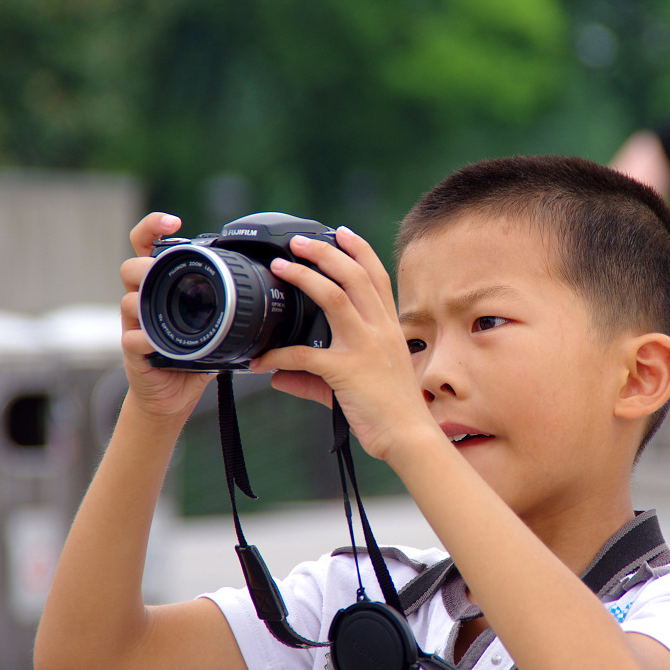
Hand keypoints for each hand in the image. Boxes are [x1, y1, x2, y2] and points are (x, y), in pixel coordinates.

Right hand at [119, 213, 213, 417]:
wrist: (173, 395)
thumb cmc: (194, 356)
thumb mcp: (215, 324)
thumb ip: (229, 302)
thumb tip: (267, 284)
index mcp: (163, 287)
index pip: (147, 246)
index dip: (153, 227)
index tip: (174, 222)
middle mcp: (144, 301)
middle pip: (131, 268)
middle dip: (145, 265)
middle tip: (162, 269)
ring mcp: (135, 326)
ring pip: (128, 300)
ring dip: (143, 300)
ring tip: (161, 304)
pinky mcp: (133, 351)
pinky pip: (132, 339)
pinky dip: (145, 338)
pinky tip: (157, 342)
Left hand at [249, 227, 436, 461]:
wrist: (409, 437)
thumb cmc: (391, 411)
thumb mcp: (359, 384)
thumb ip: (314, 378)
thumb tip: (277, 377)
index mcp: (389, 328)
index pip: (377, 277)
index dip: (360, 251)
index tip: (343, 232)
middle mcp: (380, 330)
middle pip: (354, 276)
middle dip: (326, 252)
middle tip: (299, 241)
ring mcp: (365, 348)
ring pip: (334, 296)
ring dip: (305, 276)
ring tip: (282, 265)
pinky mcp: (347, 371)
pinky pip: (305, 355)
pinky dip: (278, 355)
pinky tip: (261, 360)